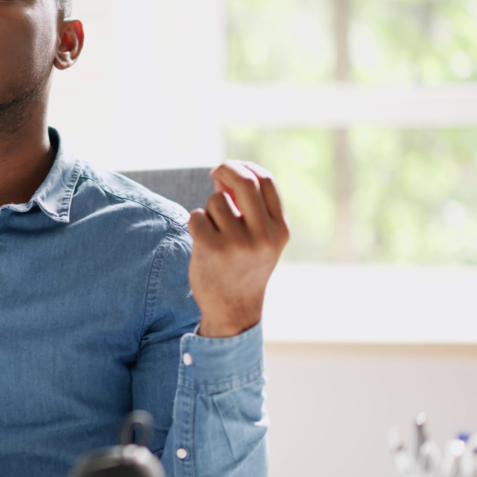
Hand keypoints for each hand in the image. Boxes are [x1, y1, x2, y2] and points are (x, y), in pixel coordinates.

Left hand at [187, 161, 288, 337]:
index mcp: (280, 230)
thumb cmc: (243, 268)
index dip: (247, 167)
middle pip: (244, 182)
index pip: (266, 182)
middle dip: (227, 169)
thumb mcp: (258, 239)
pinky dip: (196, 223)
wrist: (234, 310)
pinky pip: (197, 216)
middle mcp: (263, 235)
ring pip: (216, 201)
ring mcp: (239, 243)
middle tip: (215, 171)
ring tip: (214, 233)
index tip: (233, 167)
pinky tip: (202, 241)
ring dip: (209, 211)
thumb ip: (247, 209)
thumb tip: (223, 176)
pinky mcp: (213, 249)